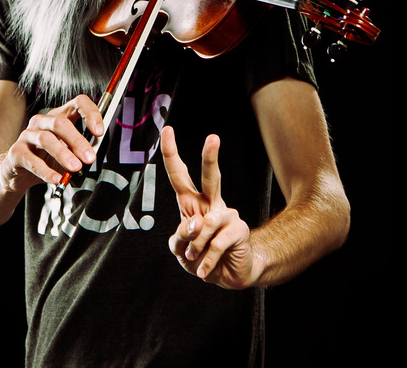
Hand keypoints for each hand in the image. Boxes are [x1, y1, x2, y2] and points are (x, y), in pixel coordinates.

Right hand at [0, 94, 103, 191]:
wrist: (18, 173)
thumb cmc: (46, 159)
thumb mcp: (67, 152)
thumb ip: (79, 151)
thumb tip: (91, 156)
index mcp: (59, 117)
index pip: (77, 103)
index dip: (90, 114)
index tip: (99, 131)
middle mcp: (42, 122)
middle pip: (60, 123)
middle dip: (77, 141)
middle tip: (89, 158)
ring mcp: (27, 135)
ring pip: (46, 139)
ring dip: (63, 154)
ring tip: (75, 168)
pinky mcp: (16, 152)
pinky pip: (31, 160)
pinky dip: (46, 171)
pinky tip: (56, 179)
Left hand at [161, 126, 256, 288]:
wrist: (229, 276)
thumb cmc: (201, 258)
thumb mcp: (181, 251)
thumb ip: (180, 238)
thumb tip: (196, 224)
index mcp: (191, 203)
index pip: (179, 174)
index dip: (171, 153)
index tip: (167, 130)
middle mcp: (210, 204)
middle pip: (211, 177)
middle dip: (211, 157)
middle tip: (214, 137)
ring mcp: (226, 214)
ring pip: (207, 222)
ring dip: (195, 248)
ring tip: (195, 259)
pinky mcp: (238, 229)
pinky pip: (215, 244)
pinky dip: (205, 261)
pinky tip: (205, 269)